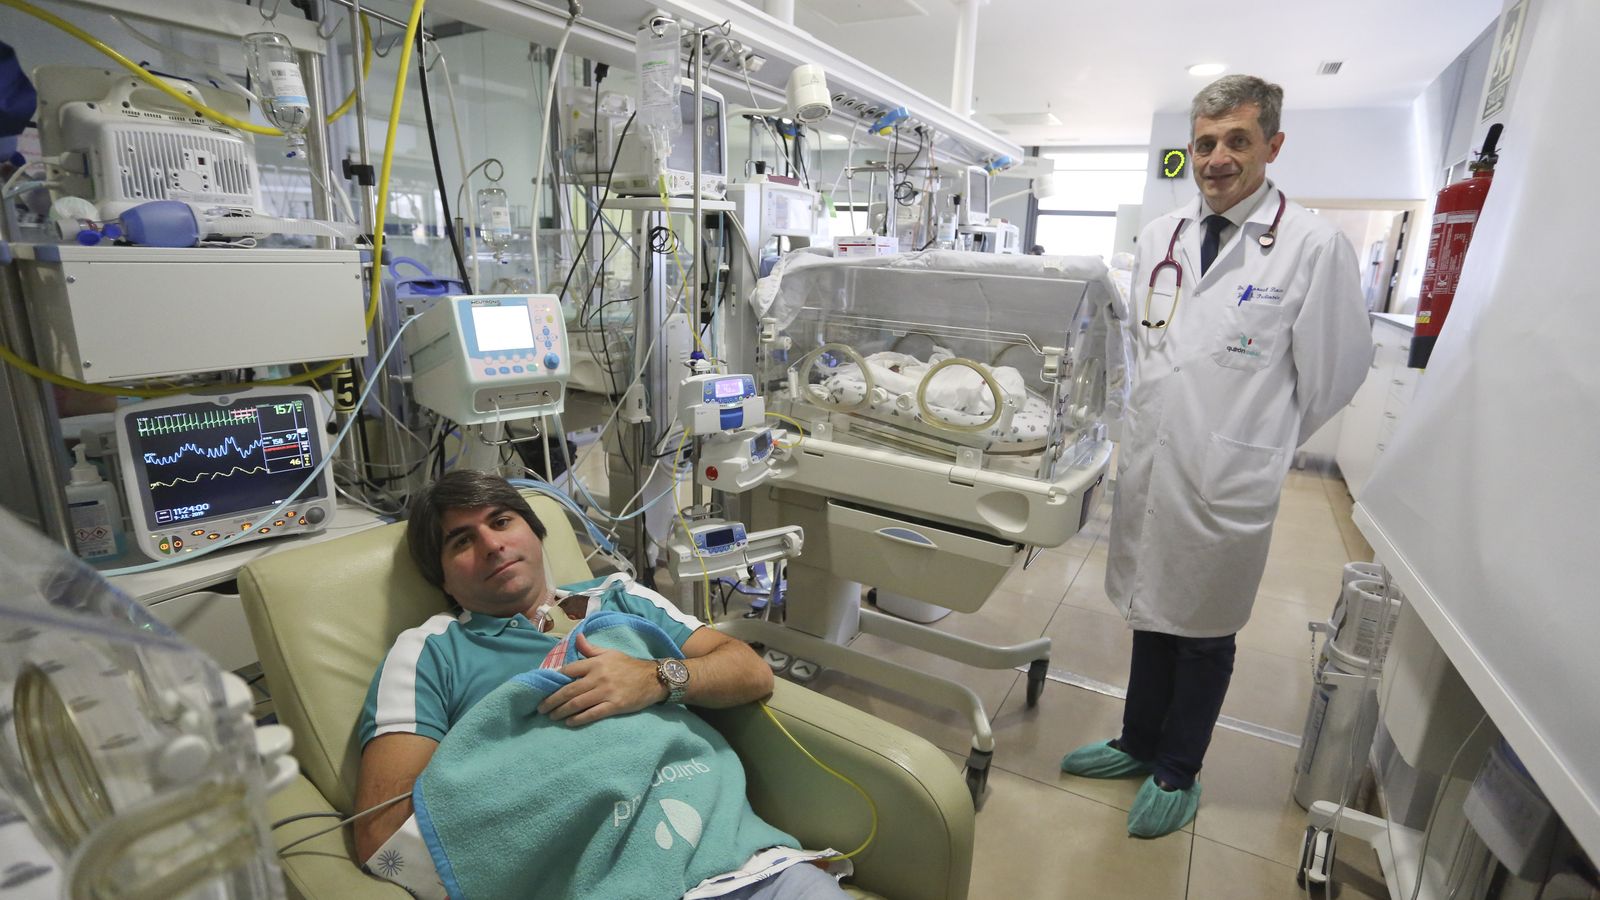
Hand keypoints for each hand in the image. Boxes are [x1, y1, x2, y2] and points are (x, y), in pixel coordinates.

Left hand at [536, 632, 666, 725]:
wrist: (653, 678)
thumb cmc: (629, 665)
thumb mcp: (610, 653)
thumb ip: (590, 648)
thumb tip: (577, 637)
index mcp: (595, 663)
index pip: (568, 670)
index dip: (554, 680)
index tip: (544, 688)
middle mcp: (598, 677)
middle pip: (568, 690)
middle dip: (552, 700)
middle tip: (541, 708)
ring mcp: (606, 692)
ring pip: (577, 703)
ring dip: (561, 711)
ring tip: (552, 716)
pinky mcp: (614, 706)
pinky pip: (592, 714)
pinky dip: (578, 719)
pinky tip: (569, 722)